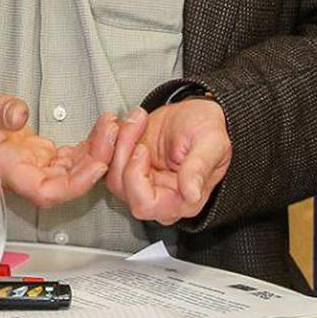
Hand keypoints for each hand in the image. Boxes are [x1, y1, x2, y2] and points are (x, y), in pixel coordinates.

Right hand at [0, 67, 107, 206]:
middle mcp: (16, 169)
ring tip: (113, 128)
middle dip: (94, 164)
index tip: (98, 165)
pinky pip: (65, 158)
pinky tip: (100, 132)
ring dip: (94, 154)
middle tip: (115, 135)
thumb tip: (19, 115)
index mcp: (0, 166)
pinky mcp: (31, 149)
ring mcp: (25, 161)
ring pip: (68, 172)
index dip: (74, 186)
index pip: (43, 191)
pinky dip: (85, 148)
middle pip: (63, 184)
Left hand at [104, 99, 231, 223]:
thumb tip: (192, 193)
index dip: (136, 178)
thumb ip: (199, 168)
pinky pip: (105, 161)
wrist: (198, 112)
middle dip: (124, 150)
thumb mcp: (211, 142)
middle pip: (123, 188)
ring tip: (136, 117)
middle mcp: (159, 196)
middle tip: (138, 121)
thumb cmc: (208, 128)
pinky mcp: (128, 168)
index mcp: (183, 200)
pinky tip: (125, 121)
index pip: (146, 205)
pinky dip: (109, 139)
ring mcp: (141, 183)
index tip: (142, 149)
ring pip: (111, 173)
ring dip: (117, 140)